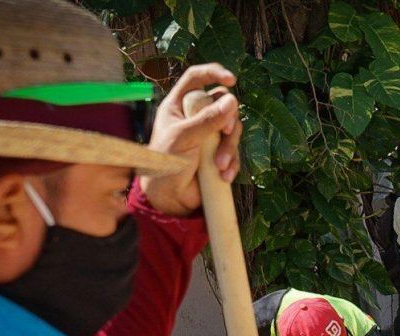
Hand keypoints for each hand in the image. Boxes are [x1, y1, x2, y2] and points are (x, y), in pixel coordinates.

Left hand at [140, 64, 243, 215]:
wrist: (168, 198)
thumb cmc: (165, 165)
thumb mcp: (184, 138)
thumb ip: (207, 120)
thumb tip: (232, 101)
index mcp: (179, 106)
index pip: (196, 78)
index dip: (213, 73)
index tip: (231, 79)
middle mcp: (194, 117)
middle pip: (222, 105)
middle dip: (228, 121)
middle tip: (224, 133)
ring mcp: (208, 136)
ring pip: (232, 129)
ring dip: (230, 147)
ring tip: (219, 165)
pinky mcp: (217, 154)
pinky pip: (234, 151)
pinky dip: (232, 163)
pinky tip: (224, 175)